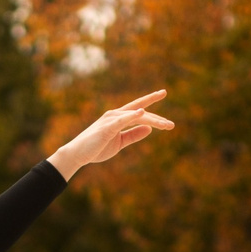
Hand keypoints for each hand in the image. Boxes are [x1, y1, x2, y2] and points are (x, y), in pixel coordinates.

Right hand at [47, 91, 175, 179]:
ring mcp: (111, 119)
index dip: (151, 103)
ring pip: (136, 116)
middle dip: (157, 118)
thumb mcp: (120, 142)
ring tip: (166, 125)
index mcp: (118, 118)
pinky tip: (142, 112)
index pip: (138, 108)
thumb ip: (133, 135)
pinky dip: (131, 115)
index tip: (164, 97)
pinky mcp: (106, 127)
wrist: (78, 155)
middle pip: (141, 112)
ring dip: (152, 120)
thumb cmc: (96, 148)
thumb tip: (149, 128)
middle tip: (172, 126)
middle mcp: (115, 115)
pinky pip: (121, 120)